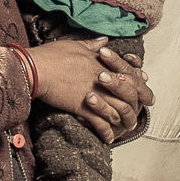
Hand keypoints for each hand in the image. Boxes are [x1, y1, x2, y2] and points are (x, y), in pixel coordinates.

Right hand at [27, 37, 152, 142]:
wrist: (35, 69)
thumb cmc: (52, 55)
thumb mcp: (74, 45)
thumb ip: (92, 45)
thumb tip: (104, 41)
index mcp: (101, 63)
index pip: (127, 72)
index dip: (138, 80)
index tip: (144, 84)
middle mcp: (102, 79)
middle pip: (128, 92)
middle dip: (138, 102)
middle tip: (143, 109)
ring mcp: (94, 93)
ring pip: (118, 110)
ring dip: (124, 121)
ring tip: (127, 128)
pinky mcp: (83, 107)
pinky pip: (100, 123)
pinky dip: (106, 132)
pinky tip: (108, 139)